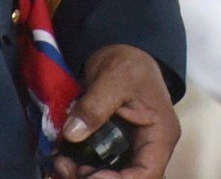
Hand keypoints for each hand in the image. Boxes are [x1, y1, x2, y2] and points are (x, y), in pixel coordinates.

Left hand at [54, 44, 178, 177]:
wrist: (122, 54)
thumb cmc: (129, 64)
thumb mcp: (113, 78)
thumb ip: (95, 105)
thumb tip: (72, 134)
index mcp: (160, 135)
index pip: (148, 174)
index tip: (89, 175)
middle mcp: (148, 148)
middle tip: (65, 167)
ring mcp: (130, 150)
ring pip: (109, 176)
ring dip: (82, 175)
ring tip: (60, 162)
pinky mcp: (113, 148)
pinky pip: (98, 166)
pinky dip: (79, 166)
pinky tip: (62, 157)